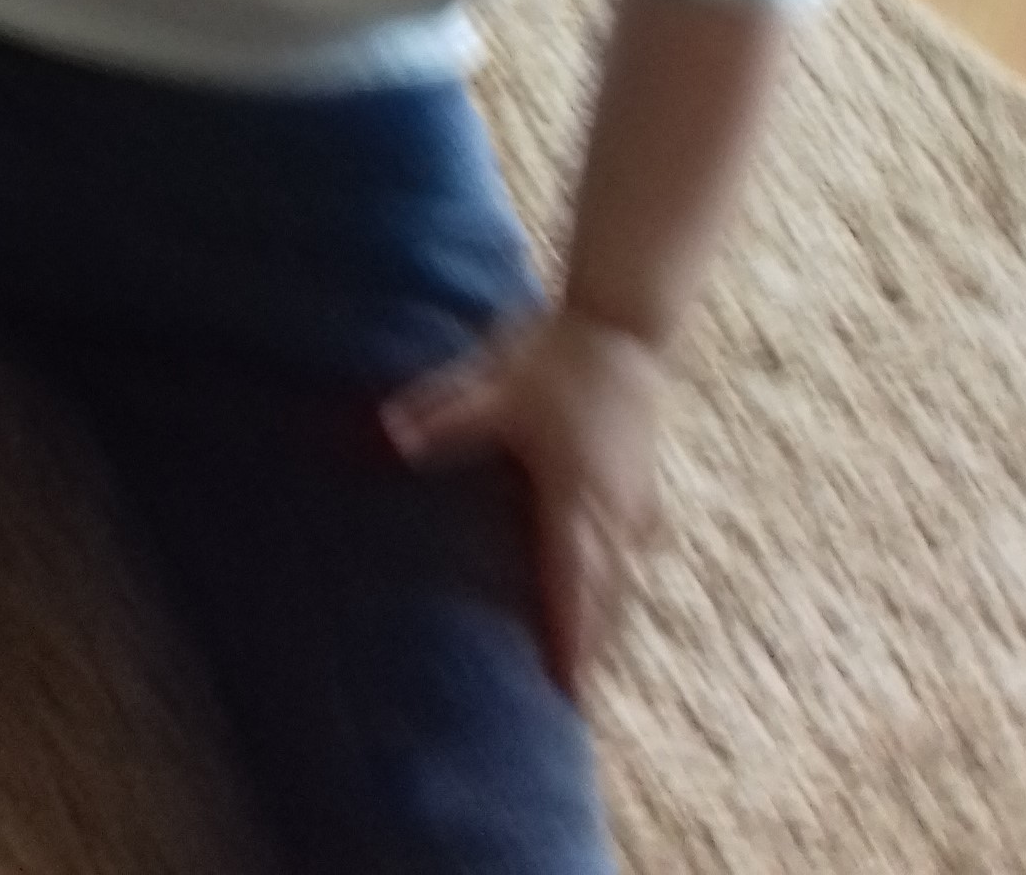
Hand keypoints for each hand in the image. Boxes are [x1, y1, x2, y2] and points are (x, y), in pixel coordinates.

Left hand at [381, 306, 663, 692]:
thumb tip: (387, 438)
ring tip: (591, 673)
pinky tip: (610, 601)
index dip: (571, 637)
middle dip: (592, 650)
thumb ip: (444, 415)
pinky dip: (616, 587)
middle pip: (606, 596)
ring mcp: (632, 500)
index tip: (571, 691)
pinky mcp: (638, 488)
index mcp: (576, 491)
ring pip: (623, 580)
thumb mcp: (495, 382)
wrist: (622, 319)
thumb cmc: (558, 353)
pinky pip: (630, 555)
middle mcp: (611, 507)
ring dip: (608, 625)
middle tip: (576, 706)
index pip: (572, 579)